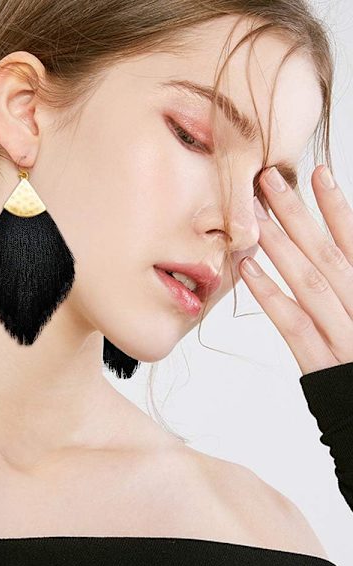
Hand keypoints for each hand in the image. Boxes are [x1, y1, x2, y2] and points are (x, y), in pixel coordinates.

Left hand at [239, 164, 352, 375]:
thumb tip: (340, 250)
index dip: (337, 208)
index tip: (318, 174)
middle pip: (327, 254)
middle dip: (299, 215)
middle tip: (269, 180)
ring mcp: (344, 337)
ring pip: (310, 281)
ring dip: (280, 245)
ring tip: (256, 214)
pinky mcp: (322, 365)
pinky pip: (294, 325)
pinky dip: (271, 295)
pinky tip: (248, 269)